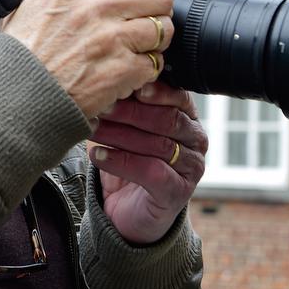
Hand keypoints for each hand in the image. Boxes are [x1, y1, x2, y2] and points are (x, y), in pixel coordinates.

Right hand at [3, 0, 174, 118]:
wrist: (16, 99)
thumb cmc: (20, 50)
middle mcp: (97, 6)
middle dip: (155, 5)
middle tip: (142, 14)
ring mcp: (113, 39)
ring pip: (164, 29)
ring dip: (154, 39)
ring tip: (134, 45)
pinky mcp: (123, 71)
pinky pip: (154, 63)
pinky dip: (144, 69)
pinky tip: (124, 69)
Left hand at [88, 81, 207, 243]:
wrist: (127, 210)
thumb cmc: (129, 160)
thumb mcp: (127, 128)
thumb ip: (127, 105)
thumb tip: (107, 77)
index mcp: (188, 118)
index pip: (179, 97)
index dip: (157, 90)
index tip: (132, 85)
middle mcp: (196, 141)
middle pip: (169, 119)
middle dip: (132, 111)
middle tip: (102, 106)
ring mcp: (191, 168)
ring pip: (159, 145)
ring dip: (121, 135)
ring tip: (93, 128)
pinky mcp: (177, 193)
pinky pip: (152, 172)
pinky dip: (122, 162)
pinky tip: (98, 155)